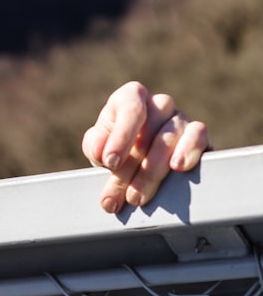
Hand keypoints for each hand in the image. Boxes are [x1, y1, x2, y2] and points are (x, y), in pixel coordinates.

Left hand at [82, 81, 210, 213]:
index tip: (110, 163)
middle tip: (124, 194)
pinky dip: (188, 151)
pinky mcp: (199, 134)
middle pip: (150, 130)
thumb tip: (101, 151)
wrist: (137, 165)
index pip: (130, 109)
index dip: (121, 137)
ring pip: (170, 138)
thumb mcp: (98, 148)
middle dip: (133, 168)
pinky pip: (198, 136)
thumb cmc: (115, 150)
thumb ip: (95, 145)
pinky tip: (178, 168)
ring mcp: (180, 117)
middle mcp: (158, 104)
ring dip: (152, 172)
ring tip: (138, 197)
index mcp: (130, 98)